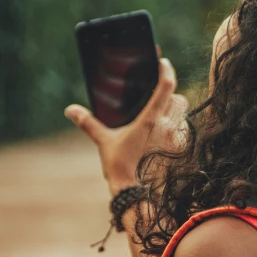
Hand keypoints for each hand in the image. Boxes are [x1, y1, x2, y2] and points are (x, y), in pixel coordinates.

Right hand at [65, 58, 187, 195]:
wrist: (136, 193)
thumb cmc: (120, 167)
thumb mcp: (104, 142)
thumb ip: (88, 123)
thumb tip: (70, 110)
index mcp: (150, 119)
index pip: (165, 86)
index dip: (167, 70)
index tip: (163, 62)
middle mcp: (167, 126)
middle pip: (178, 99)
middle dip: (170, 96)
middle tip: (158, 98)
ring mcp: (177, 138)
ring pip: (183, 114)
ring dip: (174, 112)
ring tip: (160, 118)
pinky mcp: (182, 150)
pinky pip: (185, 130)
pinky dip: (177, 128)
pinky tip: (165, 135)